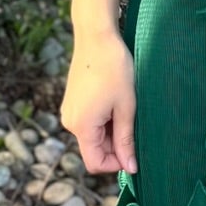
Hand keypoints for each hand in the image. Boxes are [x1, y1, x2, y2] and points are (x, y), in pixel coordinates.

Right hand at [63, 0, 137, 174]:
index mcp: (82, 126)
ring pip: (94, 136)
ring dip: (112, 132)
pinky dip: (105, 121)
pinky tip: (117, 103)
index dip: (116, 164)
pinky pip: (89, 122)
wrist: (96, 37)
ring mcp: (70, 111)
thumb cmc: (114, 69)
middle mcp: (70, 122)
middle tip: (136, 124)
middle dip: (117, 146)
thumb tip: (130, 167)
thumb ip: (126, 140)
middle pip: (95, 150)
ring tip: (127, 109)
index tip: (135, 152)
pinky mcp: (73, 102)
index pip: (95, 163)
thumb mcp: (126, 107)